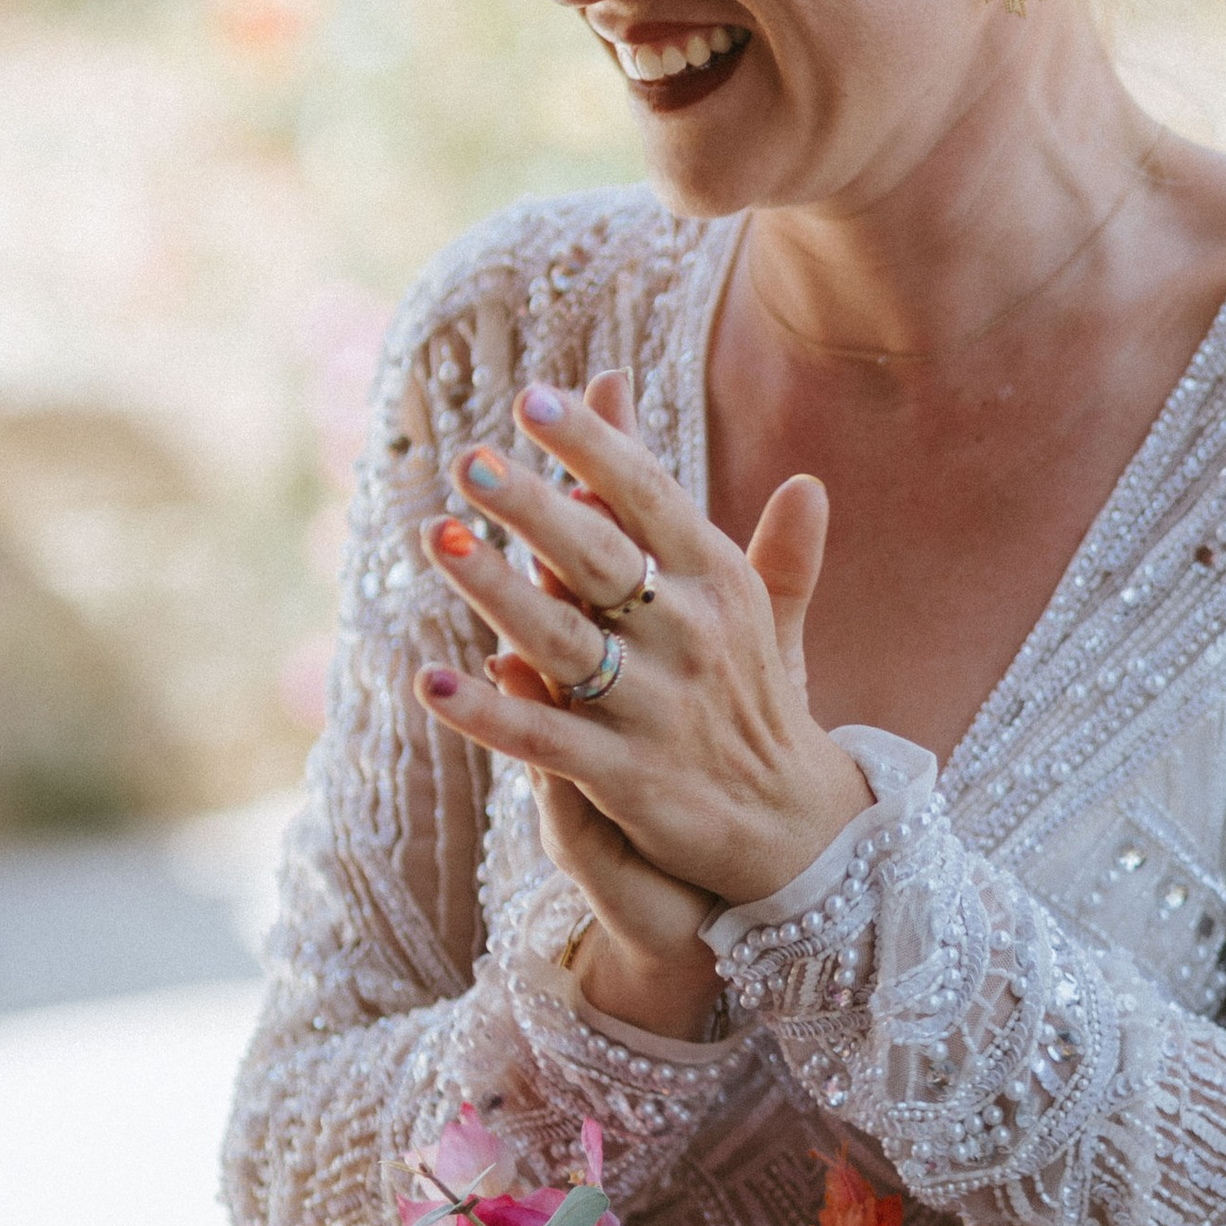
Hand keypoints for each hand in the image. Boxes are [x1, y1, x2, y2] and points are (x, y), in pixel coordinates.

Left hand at [418, 370, 871, 1018]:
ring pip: (560, 642)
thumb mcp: (753, 605)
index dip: (593, 448)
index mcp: (719, 581)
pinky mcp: (625, 778)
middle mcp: (691, 637)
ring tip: (436, 539)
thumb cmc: (754, 696)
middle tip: (472, 460)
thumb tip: (767, 458)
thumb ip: (738, 526)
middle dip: (535, 508)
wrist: (793, 826)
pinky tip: (432, 683)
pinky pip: (543, 741)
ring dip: (495, 591)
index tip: (534, 400)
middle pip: (599, 560)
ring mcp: (655, 709)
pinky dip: (488, 713)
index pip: (650, 498)